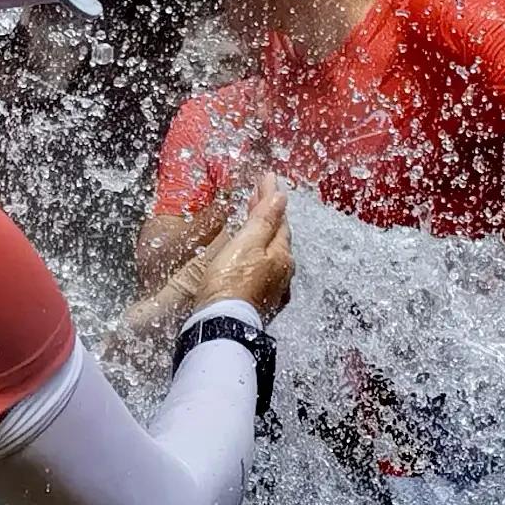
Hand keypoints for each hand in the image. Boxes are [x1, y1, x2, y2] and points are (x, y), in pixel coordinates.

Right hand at [178, 178, 292, 323]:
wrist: (221, 324)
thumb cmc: (229, 283)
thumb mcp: (246, 243)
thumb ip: (264, 219)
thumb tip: (281, 197)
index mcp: (281, 255)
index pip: (279, 219)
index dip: (271, 198)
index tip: (266, 179)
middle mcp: (283, 272)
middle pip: (277, 236)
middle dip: (267, 214)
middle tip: (257, 195)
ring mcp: (273, 289)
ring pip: (271, 253)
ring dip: (262, 234)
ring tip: (252, 220)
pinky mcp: (260, 303)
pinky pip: (264, 270)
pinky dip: (258, 255)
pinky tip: (250, 257)